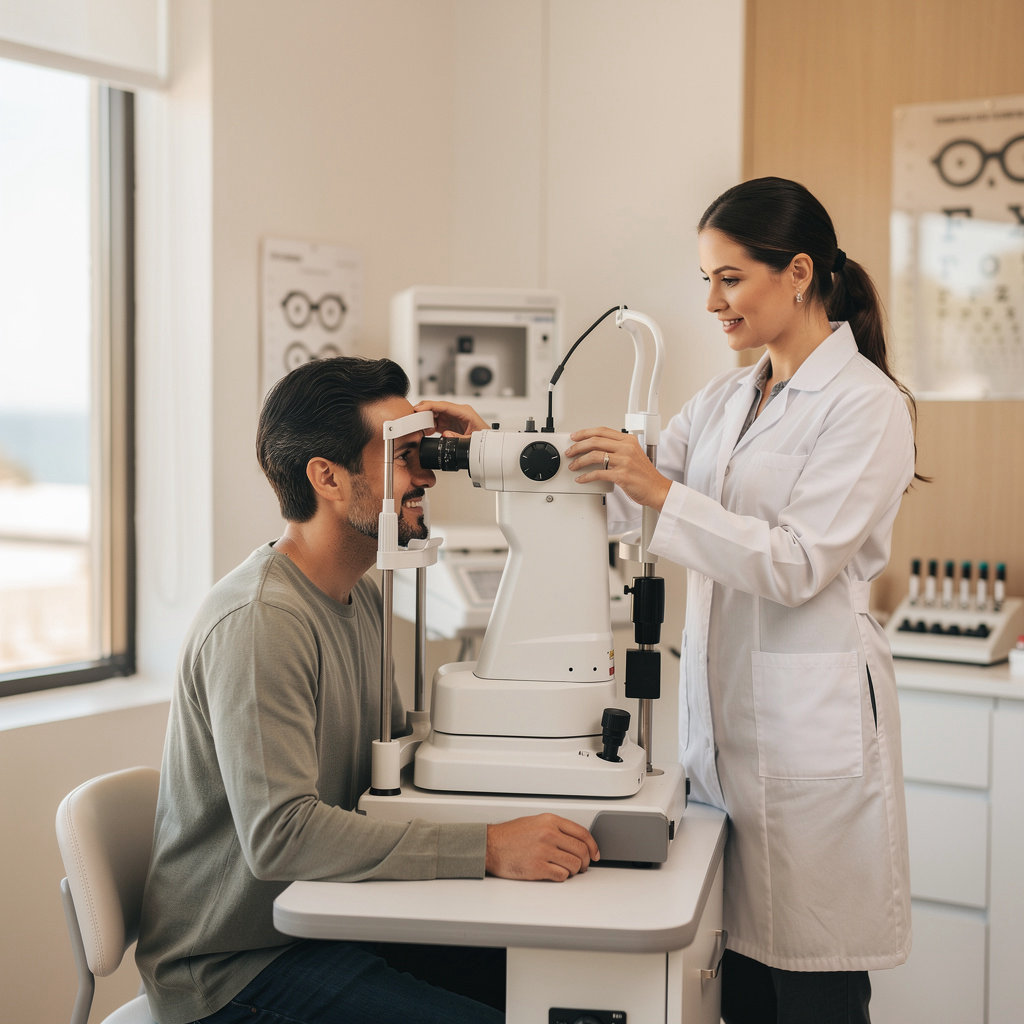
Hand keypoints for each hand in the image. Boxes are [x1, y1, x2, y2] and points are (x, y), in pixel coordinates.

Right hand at [414, 399, 489, 436]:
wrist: (487, 443)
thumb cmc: (483, 437)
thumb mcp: (472, 440)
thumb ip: (459, 437)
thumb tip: (445, 434)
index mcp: (464, 412)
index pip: (444, 405)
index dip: (430, 405)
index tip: (419, 408)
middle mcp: (457, 412)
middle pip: (437, 407)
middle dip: (424, 410)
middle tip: (412, 416)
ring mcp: (452, 417)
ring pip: (435, 413)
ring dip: (425, 418)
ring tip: (417, 424)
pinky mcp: (449, 423)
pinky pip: (436, 421)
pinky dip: (428, 424)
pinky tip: (425, 430)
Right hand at [485, 813, 599, 881]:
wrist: (489, 846)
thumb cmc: (510, 835)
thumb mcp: (535, 822)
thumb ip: (556, 828)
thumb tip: (576, 841)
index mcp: (550, 821)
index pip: (582, 833)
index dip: (593, 846)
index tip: (595, 854)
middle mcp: (549, 834)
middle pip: (581, 851)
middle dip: (585, 861)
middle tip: (583, 866)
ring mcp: (543, 851)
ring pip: (574, 865)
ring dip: (574, 870)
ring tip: (567, 870)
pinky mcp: (537, 867)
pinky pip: (562, 876)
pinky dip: (562, 877)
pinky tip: (555, 873)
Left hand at [566, 427, 672, 510]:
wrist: (657, 489)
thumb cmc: (645, 475)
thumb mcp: (633, 455)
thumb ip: (618, 449)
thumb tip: (596, 449)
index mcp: (629, 440)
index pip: (602, 431)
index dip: (585, 432)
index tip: (575, 436)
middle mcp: (626, 448)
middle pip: (595, 441)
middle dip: (578, 446)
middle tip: (570, 452)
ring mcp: (624, 461)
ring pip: (594, 455)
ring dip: (579, 461)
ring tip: (573, 466)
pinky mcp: (622, 475)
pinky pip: (598, 473)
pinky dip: (586, 476)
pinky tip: (581, 478)